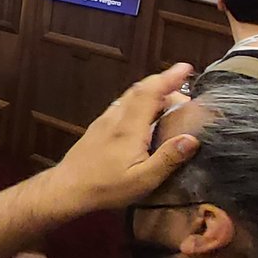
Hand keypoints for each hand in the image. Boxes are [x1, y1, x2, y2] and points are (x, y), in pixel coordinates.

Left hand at [51, 65, 200, 211]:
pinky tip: (144, 115)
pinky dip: (138, 102)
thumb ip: (168, 158)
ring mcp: (104, 122)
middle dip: (164, 85)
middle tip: (186, 96)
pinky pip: (121, 106)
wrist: (66, 189)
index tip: (185, 67)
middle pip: (140, 90)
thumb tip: (191, 138)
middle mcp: (115, 118)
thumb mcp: (143, 180)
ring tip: (170, 102)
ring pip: (129, 97)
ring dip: (151, 93)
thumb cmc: (105, 187)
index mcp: (129, 128)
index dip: (168, 78)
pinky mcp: (97, 129)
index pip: (150, 93)